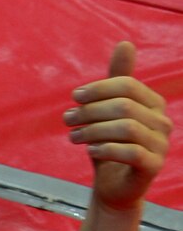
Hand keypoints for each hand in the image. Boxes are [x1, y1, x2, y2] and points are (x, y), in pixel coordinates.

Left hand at [64, 41, 171, 211]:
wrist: (113, 187)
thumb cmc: (109, 145)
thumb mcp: (107, 111)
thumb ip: (115, 81)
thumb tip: (126, 43)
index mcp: (154, 104)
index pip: (127, 86)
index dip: (98, 89)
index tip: (74, 98)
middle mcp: (163, 122)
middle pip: (125, 106)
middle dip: (91, 111)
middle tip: (67, 119)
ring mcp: (162, 145)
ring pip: (127, 128)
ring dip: (93, 130)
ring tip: (73, 136)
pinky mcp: (154, 167)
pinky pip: (132, 152)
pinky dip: (106, 148)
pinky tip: (89, 150)